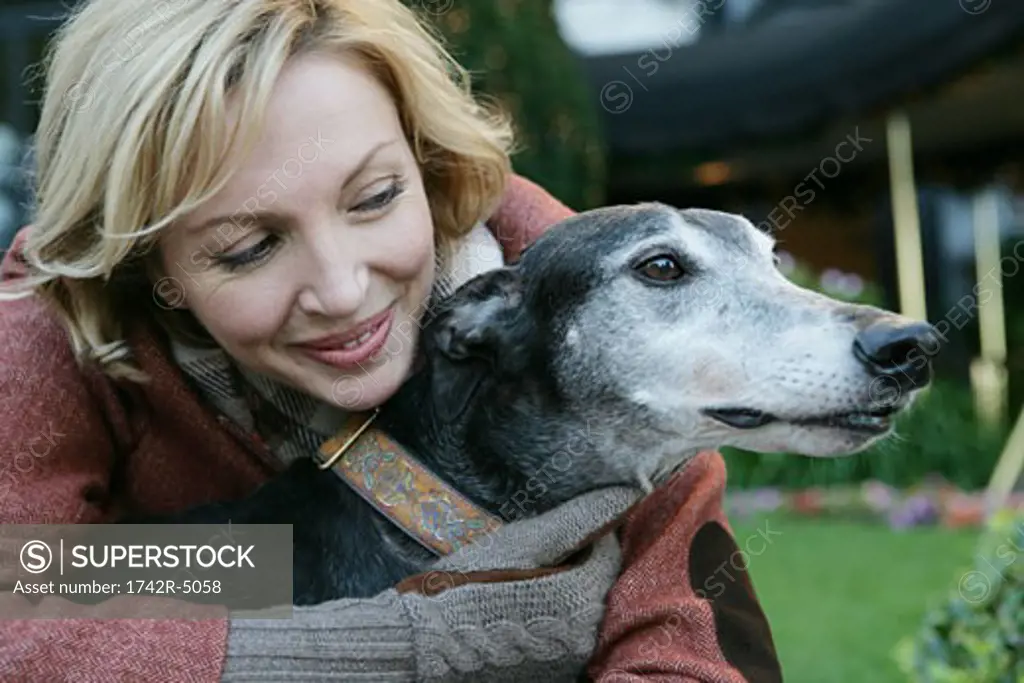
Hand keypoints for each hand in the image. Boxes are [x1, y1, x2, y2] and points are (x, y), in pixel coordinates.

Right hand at [393, 486, 643, 680]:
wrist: (423, 646)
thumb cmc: (466, 587)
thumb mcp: (519, 543)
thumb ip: (574, 520)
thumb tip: (623, 493)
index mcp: (583, 599)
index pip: (608, 553)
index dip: (586, 532)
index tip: (558, 525)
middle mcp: (586, 637)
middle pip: (598, 585)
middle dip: (579, 563)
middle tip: (541, 551)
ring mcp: (567, 661)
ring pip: (582, 612)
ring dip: (566, 592)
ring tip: (526, 580)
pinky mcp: (549, 675)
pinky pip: (563, 638)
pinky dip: (551, 620)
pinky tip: (520, 610)